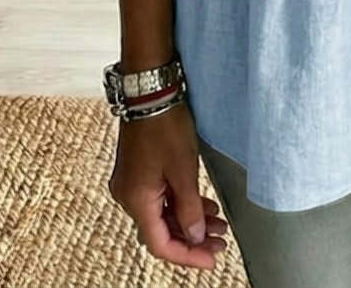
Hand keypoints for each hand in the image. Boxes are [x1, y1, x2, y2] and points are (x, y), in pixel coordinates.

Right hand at [107, 101, 229, 269]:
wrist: (149, 92)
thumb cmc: (165, 126)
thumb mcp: (183, 169)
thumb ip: (189, 208)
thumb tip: (196, 237)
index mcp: (136, 201)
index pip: (161, 243)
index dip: (188, 255)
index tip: (212, 259)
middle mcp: (128, 197)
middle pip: (161, 231)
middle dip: (193, 239)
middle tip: (221, 242)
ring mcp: (132, 184)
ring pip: (163, 214)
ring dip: (190, 221)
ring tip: (220, 225)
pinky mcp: (139, 172)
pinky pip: (161, 198)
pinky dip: (182, 204)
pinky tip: (205, 206)